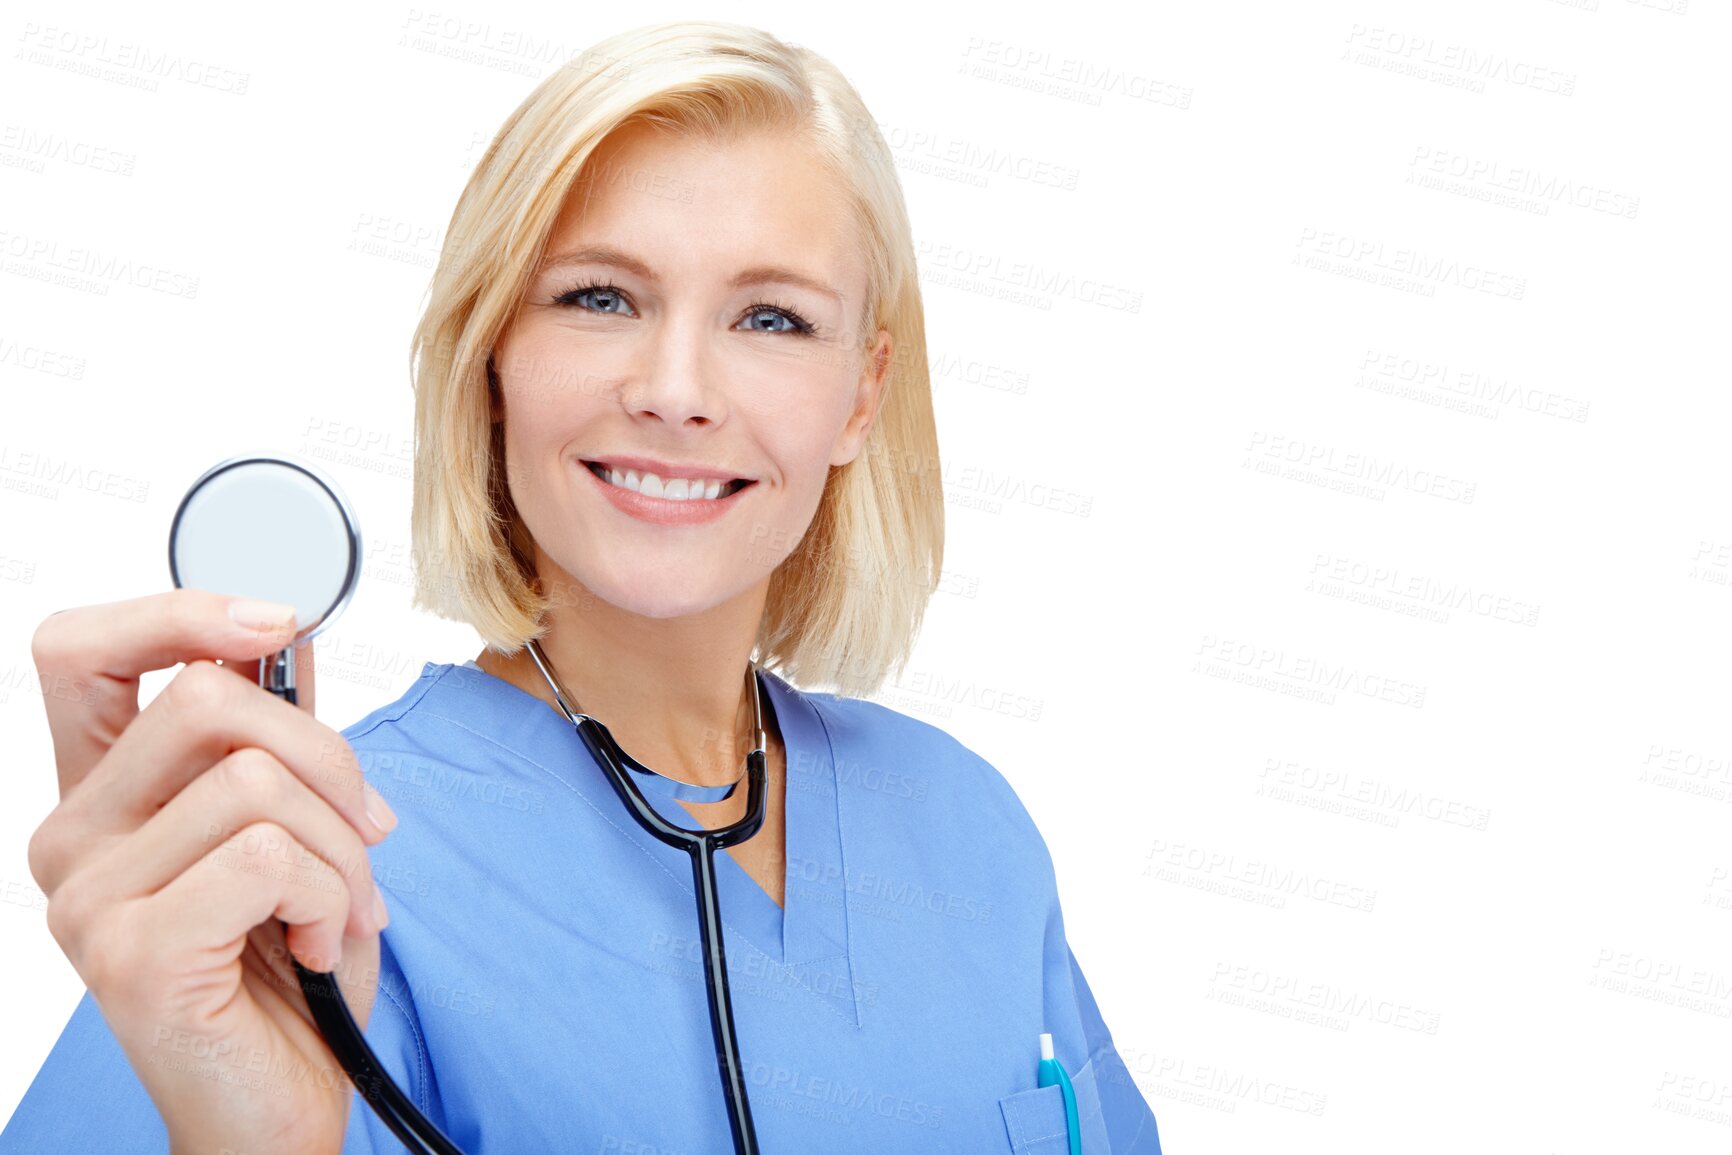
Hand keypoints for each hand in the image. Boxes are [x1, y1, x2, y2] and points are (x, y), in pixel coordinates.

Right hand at [27, 589, 398, 1154]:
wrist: (279, 1105)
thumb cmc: (284, 969)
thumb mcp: (293, 828)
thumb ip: (275, 735)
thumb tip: (288, 629)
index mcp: (98, 795)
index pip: (78, 650)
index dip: (177, 611)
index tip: (275, 622)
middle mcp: (69, 838)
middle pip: (209, 698)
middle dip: (329, 758)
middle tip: (366, 831)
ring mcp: (87, 898)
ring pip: (256, 780)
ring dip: (342, 849)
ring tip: (339, 909)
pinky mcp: (130, 954)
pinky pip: (267, 855)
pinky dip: (329, 895)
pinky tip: (312, 944)